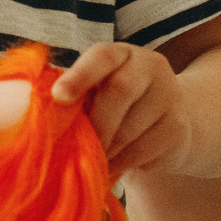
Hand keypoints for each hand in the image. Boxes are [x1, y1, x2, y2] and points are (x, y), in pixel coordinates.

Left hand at [51, 42, 189, 174]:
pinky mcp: (178, 128)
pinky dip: (121, 163)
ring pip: (131, 127)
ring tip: (93, 160)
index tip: (58, 96)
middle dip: (96, 123)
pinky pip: (143, 150)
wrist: (168, 122)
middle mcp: (150, 66)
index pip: (103, 56)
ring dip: (106, 149)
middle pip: (121, 90)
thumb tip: (42, 116)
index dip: (79, 75)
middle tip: (78, 147)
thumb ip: (76, 97)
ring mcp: (169, 96)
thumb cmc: (118, 106)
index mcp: (122, 54)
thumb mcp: (99, 92)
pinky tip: (113, 166)